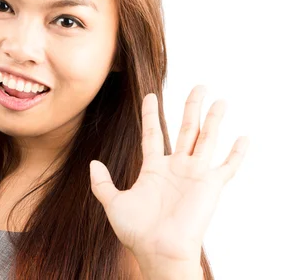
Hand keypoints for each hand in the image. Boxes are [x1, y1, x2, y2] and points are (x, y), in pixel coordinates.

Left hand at [89, 85, 248, 266]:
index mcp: (153, 169)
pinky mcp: (210, 186)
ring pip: (206, 139)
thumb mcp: (113, 203)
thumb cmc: (137, 232)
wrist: (158, 251)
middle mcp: (176, 167)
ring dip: (214, 119)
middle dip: (191, 107)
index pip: (153, 134)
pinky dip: (237, 153)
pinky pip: (227, 167)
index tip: (150, 95)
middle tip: (199, 86)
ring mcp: (194, 175)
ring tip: (219, 99)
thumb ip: (102, 184)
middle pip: (186, 129)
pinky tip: (244, 137)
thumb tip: (93, 163)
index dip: (151, 114)